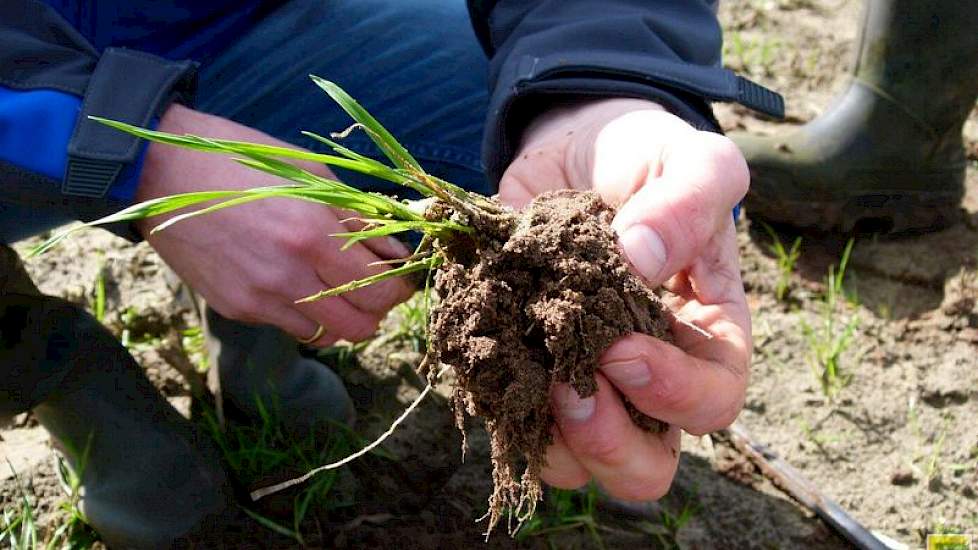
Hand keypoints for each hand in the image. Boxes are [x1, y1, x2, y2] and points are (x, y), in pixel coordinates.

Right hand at [136, 104, 413, 345]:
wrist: (159, 174)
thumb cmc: (240, 160)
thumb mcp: (310, 174)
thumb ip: (358, 218)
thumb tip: (395, 252)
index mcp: (312, 235)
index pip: (381, 290)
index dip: (400, 288)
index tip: (400, 276)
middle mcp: (288, 276)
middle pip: (360, 326)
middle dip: (377, 311)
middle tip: (375, 287)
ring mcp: (259, 298)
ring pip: (326, 335)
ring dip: (342, 316)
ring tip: (336, 286)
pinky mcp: (236, 308)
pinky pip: (288, 325)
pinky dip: (305, 313)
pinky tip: (295, 281)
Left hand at [499, 98, 751, 499]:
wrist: (575, 148)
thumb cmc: (646, 157)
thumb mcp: (687, 158)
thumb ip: (687, 201)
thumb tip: (638, 259)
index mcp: (704, 336)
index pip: (712, 402)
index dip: (674, 395)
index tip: (623, 350)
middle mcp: (646, 376)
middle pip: (646, 466)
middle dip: (609, 444)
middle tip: (570, 390)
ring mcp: (582, 379)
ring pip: (574, 462)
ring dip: (546, 438)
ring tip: (524, 375)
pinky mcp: (523, 366)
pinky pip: (509, 418)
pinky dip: (493, 401)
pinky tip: (482, 354)